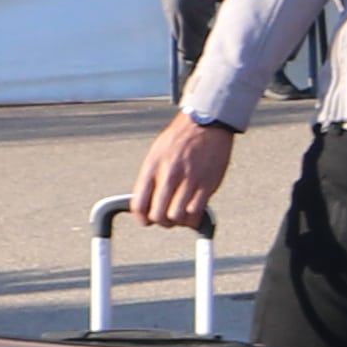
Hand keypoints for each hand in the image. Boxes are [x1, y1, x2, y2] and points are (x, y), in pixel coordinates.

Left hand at [132, 116, 234, 232]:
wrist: (206, 124)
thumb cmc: (179, 140)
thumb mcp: (156, 154)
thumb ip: (151, 179)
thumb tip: (147, 204)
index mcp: (152, 167)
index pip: (139, 204)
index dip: (142, 218)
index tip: (147, 220)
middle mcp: (169, 175)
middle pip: (158, 215)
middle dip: (161, 222)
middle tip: (167, 218)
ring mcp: (189, 180)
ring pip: (177, 217)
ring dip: (178, 221)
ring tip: (181, 215)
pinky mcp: (207, 184)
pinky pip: (196, 213)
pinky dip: (193, 218)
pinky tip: (193, 211)